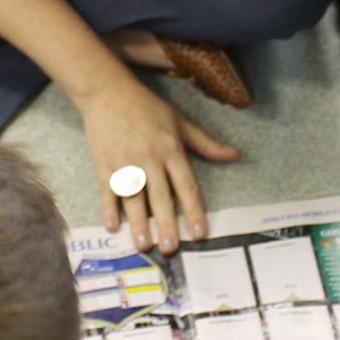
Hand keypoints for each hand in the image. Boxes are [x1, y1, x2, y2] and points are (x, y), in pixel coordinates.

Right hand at [78, 70, 239, 252]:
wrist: (107, 91)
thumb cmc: (147, 107)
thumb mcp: (180, 121)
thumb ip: (206, 143)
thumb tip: (235, 154)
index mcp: (171, 149)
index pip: (186, 186)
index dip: (193, 211)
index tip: (199, 233)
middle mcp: (150, 158)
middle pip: (160, 197)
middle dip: (166, 224)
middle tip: (170, 248)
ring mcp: (125, 162)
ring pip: (134, 197)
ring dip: (138, 222)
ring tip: (144, 244)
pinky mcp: (104, 164)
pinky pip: (108, 190)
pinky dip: (109, 208)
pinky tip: (113, 227)